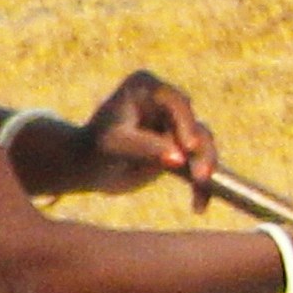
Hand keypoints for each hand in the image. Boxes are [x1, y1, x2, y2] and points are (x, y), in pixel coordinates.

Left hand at [62, 71, 215, 202]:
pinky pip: (199, 165)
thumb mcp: (115, 145)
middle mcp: (166, 102)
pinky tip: (198, 206)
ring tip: (200, 193)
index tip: (189, 147)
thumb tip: (179, 158)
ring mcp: (176, 125)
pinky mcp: (182, 149)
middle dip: (201, 153)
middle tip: (201, 178)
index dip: (186, 124)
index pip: (175, 102)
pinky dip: (201, 186)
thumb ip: (145, 148)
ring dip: (206, 169)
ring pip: (204, 146)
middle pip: (195, 125)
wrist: (87, 168)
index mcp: (146, 86)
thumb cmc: (94, 149)